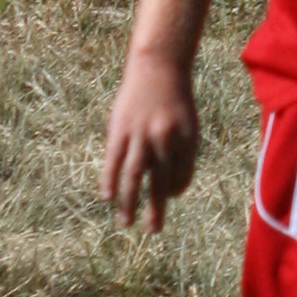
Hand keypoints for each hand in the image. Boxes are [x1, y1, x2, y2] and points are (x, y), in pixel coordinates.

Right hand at [102, 46, 201, 230]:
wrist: (159, 66)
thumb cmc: (175, 99)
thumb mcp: (189, 125)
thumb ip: (182, 155)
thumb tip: (173, 190)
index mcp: (186, 141)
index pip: (182, 176)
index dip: (175, 189)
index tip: (168, 195)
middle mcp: (165, 141)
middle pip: (160, 183)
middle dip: (156, 209)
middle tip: (153, 230)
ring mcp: (141, 135)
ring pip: (134, 176)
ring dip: (130, 202)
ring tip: (127, 222)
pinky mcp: (120, 129)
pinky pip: (113, 160)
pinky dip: (109, 179)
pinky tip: (107, 196)